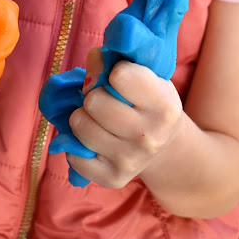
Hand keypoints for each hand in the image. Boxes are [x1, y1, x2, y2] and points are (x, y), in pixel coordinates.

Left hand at [67, 49, 182, 188]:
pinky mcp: (113, 178)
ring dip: (82, 116)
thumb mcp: (146, 75)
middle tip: (103, 99)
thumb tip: (94, 60)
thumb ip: (120, 61)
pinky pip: (73, 154)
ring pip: (79, 124)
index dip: (114, 71)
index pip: (119, 75)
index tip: (120, 77)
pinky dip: (75, 143)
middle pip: (94, 102)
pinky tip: (92, 138)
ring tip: (97, 118)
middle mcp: (149, 136)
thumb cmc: (149, 101)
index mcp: (164, 106)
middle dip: (94, 95)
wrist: (165, 146)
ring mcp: (131, 160)